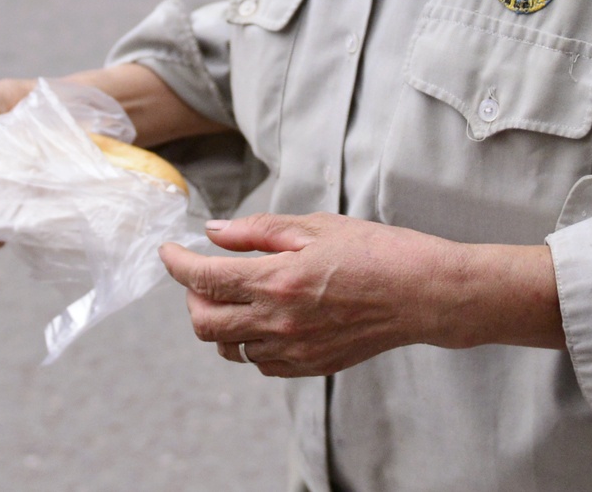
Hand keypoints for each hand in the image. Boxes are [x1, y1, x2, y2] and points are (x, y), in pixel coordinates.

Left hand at [160, 214, 561, 376]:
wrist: (423, 293)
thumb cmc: (376, 251)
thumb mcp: (314, 226)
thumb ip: (257, 232)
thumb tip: (213, 233)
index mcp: (277, 280)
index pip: (203, 279)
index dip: (176, 264)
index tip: (169, 251)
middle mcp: (279, 322)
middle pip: (204, 324)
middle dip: (192, 298)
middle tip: (203, 276)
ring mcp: (294, 350)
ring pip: (229, 349)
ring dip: (220, 322)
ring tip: (234, 296)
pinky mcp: (311, 365)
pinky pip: (260, 364)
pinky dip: (249, 343)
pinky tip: (264, 319)